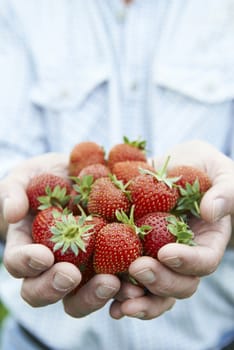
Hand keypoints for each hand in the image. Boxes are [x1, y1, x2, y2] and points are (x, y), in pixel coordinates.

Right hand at [0, 153, 120, 315]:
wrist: (77, 177)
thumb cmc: (45, 179)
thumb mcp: (26, 178)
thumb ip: (14, 191)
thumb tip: (12, 213)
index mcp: (28, 246)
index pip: (19, 264)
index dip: (27, 263)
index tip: (43, 256)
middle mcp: (51, 265)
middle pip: (45, 292)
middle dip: (55, 287)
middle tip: (71, 275)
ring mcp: (81, 267)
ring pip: (79, 297)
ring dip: (94, 296)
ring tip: (112, 283)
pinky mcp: (108, 262)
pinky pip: (114, 281)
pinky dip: (123, 286)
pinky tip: (136, 280)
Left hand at [109, 140, 232, 319]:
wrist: (175, 166)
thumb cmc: (203, 169)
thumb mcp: (221, 175)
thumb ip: (224, 193)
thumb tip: (211, 212)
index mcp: (207, 241)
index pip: (203, 261)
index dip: (187, 262)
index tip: (166, 252)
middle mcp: (184, 257)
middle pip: (179, 284)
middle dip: (159, 281)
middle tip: (138, 268)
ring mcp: (159, 258)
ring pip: (154, 291)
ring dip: (138, 299)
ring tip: (120, 299)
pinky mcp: (136, 252)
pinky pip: (130, 279)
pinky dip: (119, 293)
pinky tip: (107, 301)